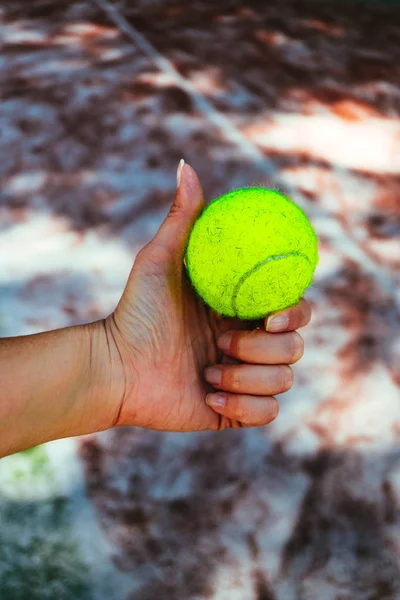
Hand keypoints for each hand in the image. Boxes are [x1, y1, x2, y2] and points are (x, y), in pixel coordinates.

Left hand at [97, 162, 311, 431]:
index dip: (297, 313)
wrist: (115, 367)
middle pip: (296, 347)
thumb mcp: (159, 261)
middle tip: (222, 344)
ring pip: (284, 381)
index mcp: (241, 312)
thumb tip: (186, 164)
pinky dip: (242, 407)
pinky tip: (207, 394)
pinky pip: (267, 414)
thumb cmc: (135, 312)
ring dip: (246, 377)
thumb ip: (180, 218)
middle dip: (262, 349)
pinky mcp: (236, 411)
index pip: (294, 310)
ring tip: (205, 369)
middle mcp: (249, 344)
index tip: (274, 315)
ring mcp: (245, 379)